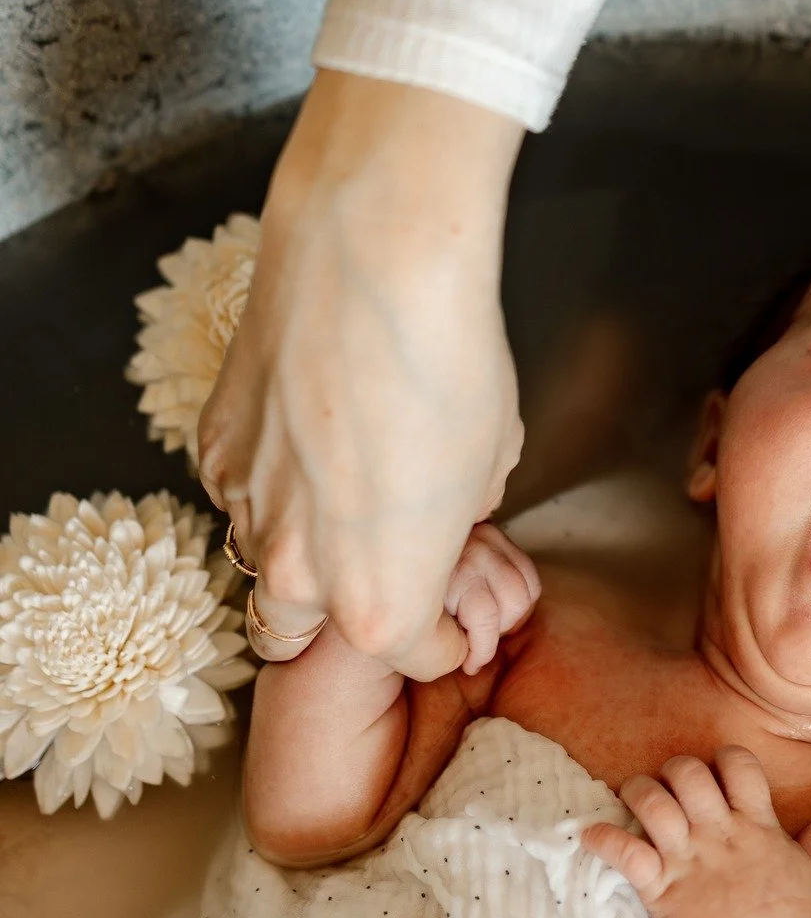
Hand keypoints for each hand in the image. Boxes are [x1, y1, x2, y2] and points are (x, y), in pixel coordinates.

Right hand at [198, 71, 524, 680]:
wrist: (369, 262)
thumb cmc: (450, 362)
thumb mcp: (493, 460)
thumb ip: (461, 513)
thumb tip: (444, 506)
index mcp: (382, 604)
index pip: (413, 655)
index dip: (443, 635)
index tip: (451, 615)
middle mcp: (300, 577)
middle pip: (303, 637)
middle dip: (342, 616)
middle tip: (380, 572)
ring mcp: (244, 511)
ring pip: (259, 566)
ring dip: (297, 551)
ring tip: (337, 503)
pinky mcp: (212, 447)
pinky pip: (236, 493)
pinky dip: (265, 484)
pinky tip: (302, 440)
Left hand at [584, 747, 810, 917]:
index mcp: (754, 824)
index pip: (737, 765)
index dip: (723, 760)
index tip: (717, 770)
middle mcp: (718, 833)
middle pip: (687, 772)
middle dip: (674, 770)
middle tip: (670, 785)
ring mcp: (686, 858)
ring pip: (651, 801)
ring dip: (635, 792)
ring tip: (632, 796)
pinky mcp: (659, 886)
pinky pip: (623, 852)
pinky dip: (601, 839)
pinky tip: (590, 834)